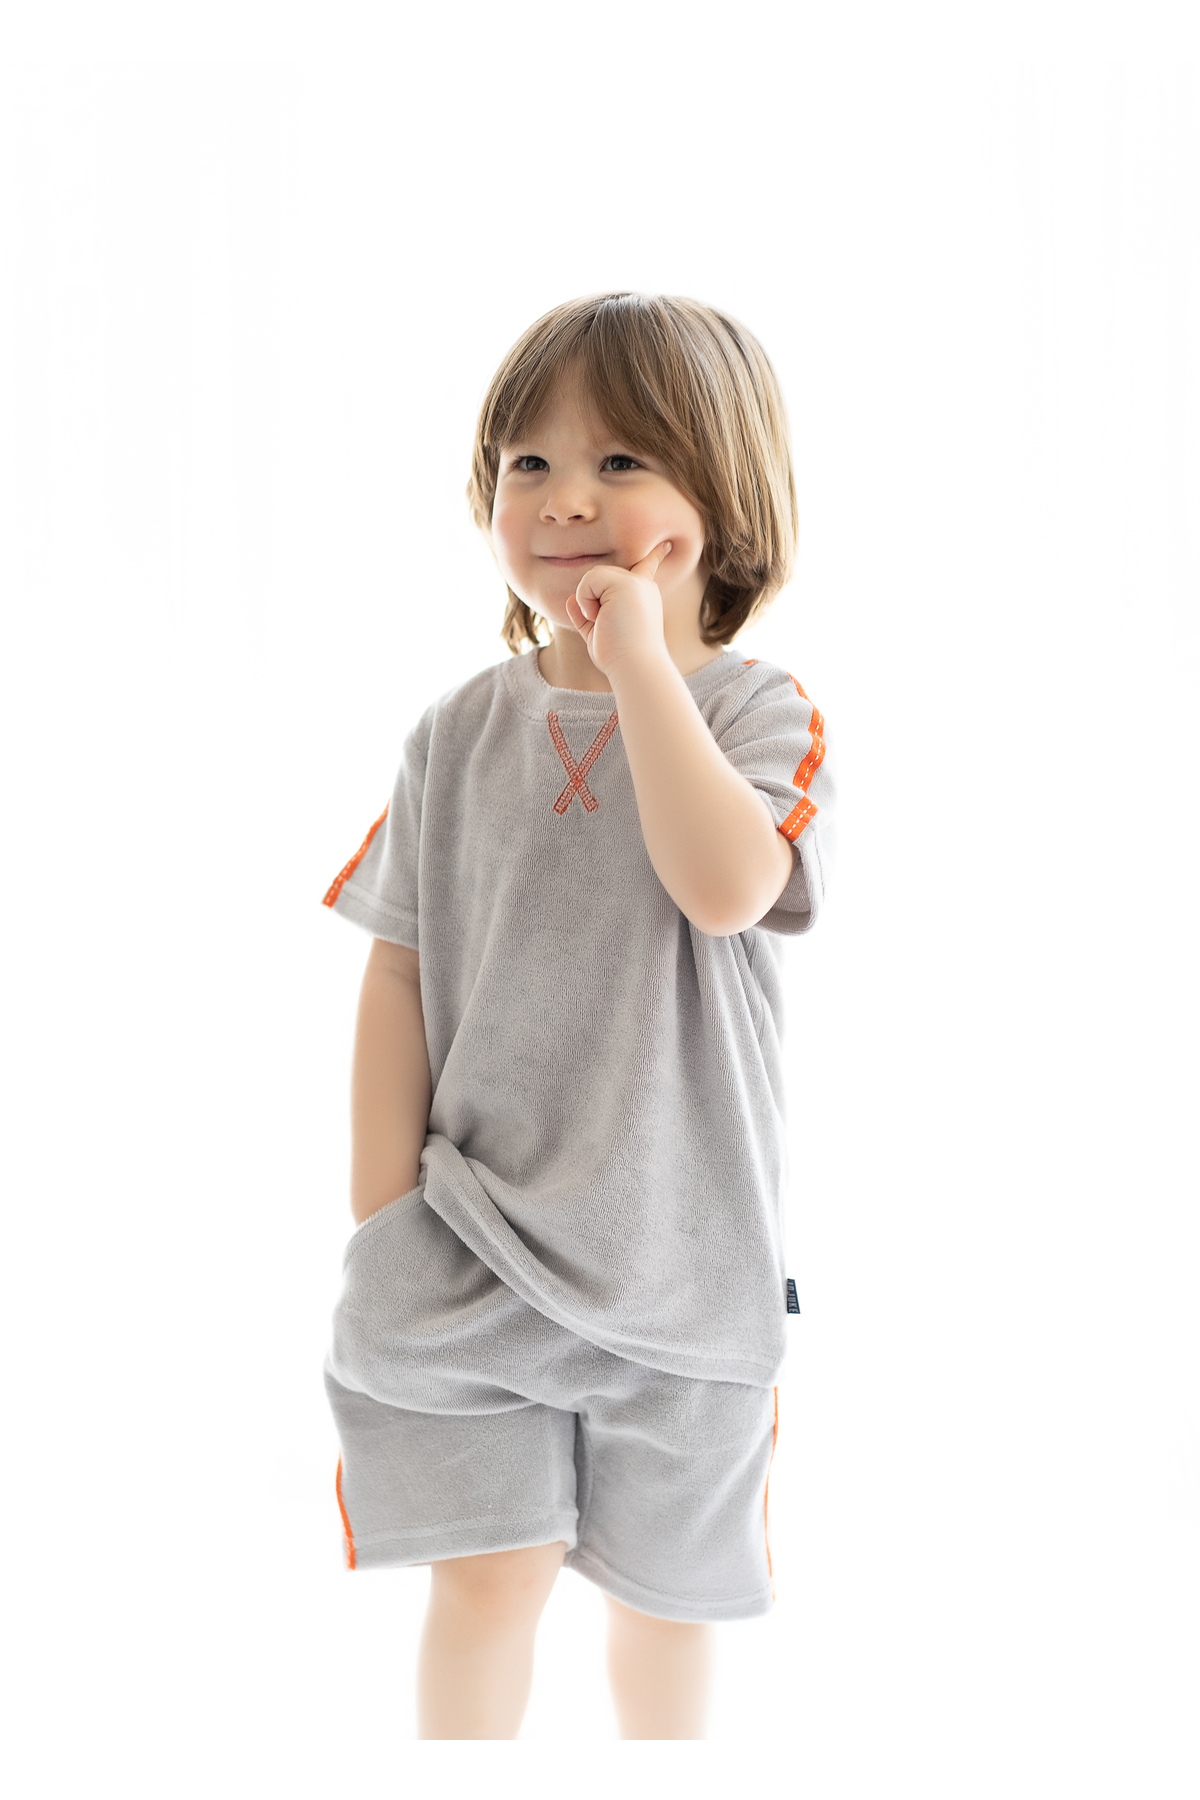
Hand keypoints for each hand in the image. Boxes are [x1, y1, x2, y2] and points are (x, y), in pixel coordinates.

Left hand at [564, 542, 672, 674]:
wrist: (635, 666)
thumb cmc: (619, 657)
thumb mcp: (599, 633)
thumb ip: (585, 616)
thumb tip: (570, 599)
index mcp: (643, 597)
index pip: (646, 570)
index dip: (655, 557)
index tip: (667, 546)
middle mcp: (643, 586)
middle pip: (600, 577)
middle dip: (591, 599)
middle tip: (605, 625)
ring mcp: (636, 583)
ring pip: (592, 577)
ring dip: (587, 601)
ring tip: (603, 622)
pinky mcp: (626, 584)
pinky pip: (589, 580)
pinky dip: (585, 600)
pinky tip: (599, 616)